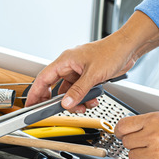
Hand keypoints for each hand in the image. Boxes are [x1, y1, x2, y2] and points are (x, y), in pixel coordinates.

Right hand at [25, 11, 158, 111]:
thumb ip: (78, 91)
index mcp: (65, 61)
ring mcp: (78, 72)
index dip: (35, 93)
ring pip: (69, 92)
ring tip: (85, 105)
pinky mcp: (87, 77)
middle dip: (59, 101)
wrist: (128, 48)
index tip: (30, 105)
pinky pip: (80, 91)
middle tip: (59, 110)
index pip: (43, 78)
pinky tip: (93, 99)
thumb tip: (66, 103)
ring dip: (76, 101)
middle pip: (55, 88)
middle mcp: (69, 66)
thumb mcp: (93, 75)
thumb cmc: (111, 51)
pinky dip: (85, 98)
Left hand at [116, 113, 158, 158]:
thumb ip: (147, 123)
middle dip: (134, 144)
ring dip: (140, 156)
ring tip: (154, 153)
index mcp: (153, 120)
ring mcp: (156, 154)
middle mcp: (153, 136)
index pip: (122, 126)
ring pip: (132, 157)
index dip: (121, 131)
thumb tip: (128, 130)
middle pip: (126, 143)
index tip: (122, 134)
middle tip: (146, 144)